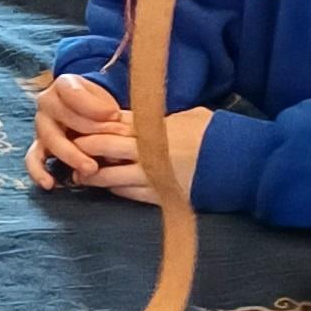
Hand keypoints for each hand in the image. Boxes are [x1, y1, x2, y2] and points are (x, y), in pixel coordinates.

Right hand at [30, 72, 123, 187]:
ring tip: (90, 168)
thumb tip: (116, 126)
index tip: (115, 115)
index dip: (95, 106)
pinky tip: (50, 184)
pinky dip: (38, 172)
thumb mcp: (106, 100)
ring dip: (71, 155)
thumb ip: (110, 111)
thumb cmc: (98, 105)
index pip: (75, 94)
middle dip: (89, 132)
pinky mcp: (38, 145)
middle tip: (109, 147)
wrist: (86, 113)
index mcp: (63, 85)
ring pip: (50, 139)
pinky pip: (32, 159)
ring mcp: (40, 124)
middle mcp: (46, 102)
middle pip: (63, 117)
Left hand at [31, 76, 207, 204]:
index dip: (93, 123)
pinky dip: (116, 189)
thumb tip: (147, 117)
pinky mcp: (161, 194)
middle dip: (84, 147)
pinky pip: (130, 193)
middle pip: (105, 144)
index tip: (77, 124)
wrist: (240, 162)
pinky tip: (109, 187)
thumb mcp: (188, 116)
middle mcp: (149, 148)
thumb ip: (162, 118)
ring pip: (112, 174)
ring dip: (94, 174)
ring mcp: (153, 173)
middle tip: (69, 148)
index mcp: (155, 124)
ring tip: (81, 174)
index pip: (114, 121)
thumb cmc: (217, 134)